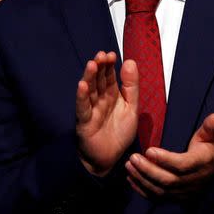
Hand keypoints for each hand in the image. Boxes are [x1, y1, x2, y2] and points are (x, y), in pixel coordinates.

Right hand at [76, 51, 138, 176]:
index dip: (109, 65)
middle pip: (98, 80)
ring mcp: (91, 110)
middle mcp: (100, 100)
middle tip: (102, 55)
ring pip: (90, 91)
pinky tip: (82, 86)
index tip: (111, 54)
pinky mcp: (84, 123)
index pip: (109, 76)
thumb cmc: (120, 133)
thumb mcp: (132, 107)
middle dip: (100, 67)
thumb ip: (132, 86)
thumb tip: (130, 61)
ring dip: (90, 77)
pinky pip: (82, 108)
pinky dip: (82, 97)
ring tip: (92, 64)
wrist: (110, 158)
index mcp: (112, 95)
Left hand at [125, 113, 213, 199]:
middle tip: (133, 157)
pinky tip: (132, 178)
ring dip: (142, 179)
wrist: (212, 167)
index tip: (149, 150)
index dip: (165, 159)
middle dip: (148, 170)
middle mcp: (194, 181)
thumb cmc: (209, 147)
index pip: (182, 165)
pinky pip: (157, 198)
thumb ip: (211, 126)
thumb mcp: (211, 135)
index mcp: (202, 164)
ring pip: (160, 191)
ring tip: (129, 165)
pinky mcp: (176, 198)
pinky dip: (142, 190)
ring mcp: (184, 192)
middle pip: (168, 180)